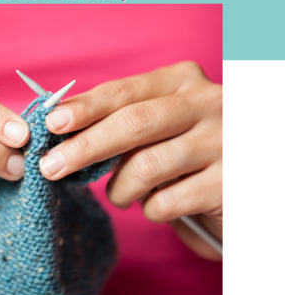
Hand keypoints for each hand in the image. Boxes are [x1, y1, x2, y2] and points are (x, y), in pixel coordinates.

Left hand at [39, 62, 221, 259]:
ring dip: (120, 190)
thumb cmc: (188, 151)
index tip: (50, 124)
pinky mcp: (230, 183)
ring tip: (121, 196)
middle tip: (51, 167)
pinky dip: (150, 211)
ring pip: (146, 167)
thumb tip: (61, 129)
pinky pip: (167, 202)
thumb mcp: (159, 125)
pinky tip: (157, 207)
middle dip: (84, 148)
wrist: (244, 181)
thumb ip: (121, 121)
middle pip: (131, 124)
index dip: (84, 109)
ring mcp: (223, 142)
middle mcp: (207, 104)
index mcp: (181, 83)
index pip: (123, 91)